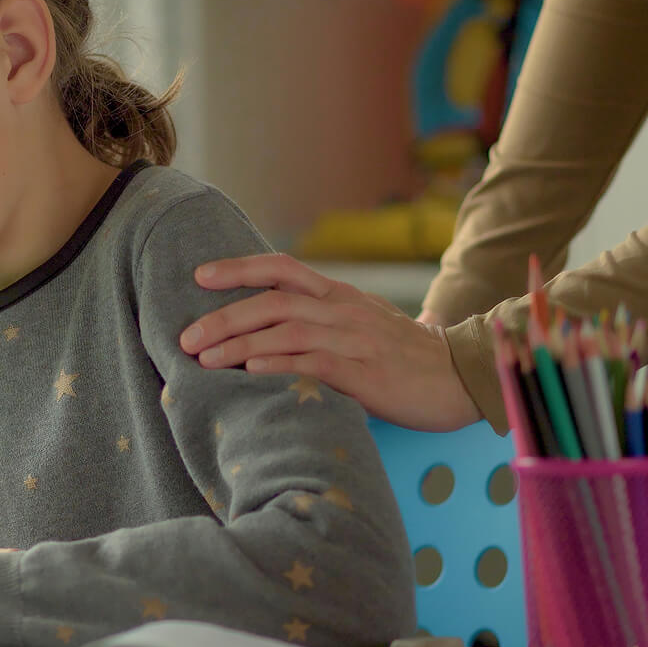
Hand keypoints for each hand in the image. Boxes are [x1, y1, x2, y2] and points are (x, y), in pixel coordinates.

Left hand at [180, 253, 480, 431]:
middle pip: (273, 300)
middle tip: (185, 336)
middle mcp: (342, 309)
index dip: (238, 268)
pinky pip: (315, 361)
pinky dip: (279, 363)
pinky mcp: (365, 371)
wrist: (462, 378)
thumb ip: (323, 319)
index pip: (281, 268)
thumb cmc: (406, 356)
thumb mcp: (362, 325)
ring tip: (204, 358)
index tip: (199, 276)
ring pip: (286, 330)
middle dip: (224, 316)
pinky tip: (250, 369)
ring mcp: (354, 338)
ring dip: (239, 343)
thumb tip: (273, 328)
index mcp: (338, 294)